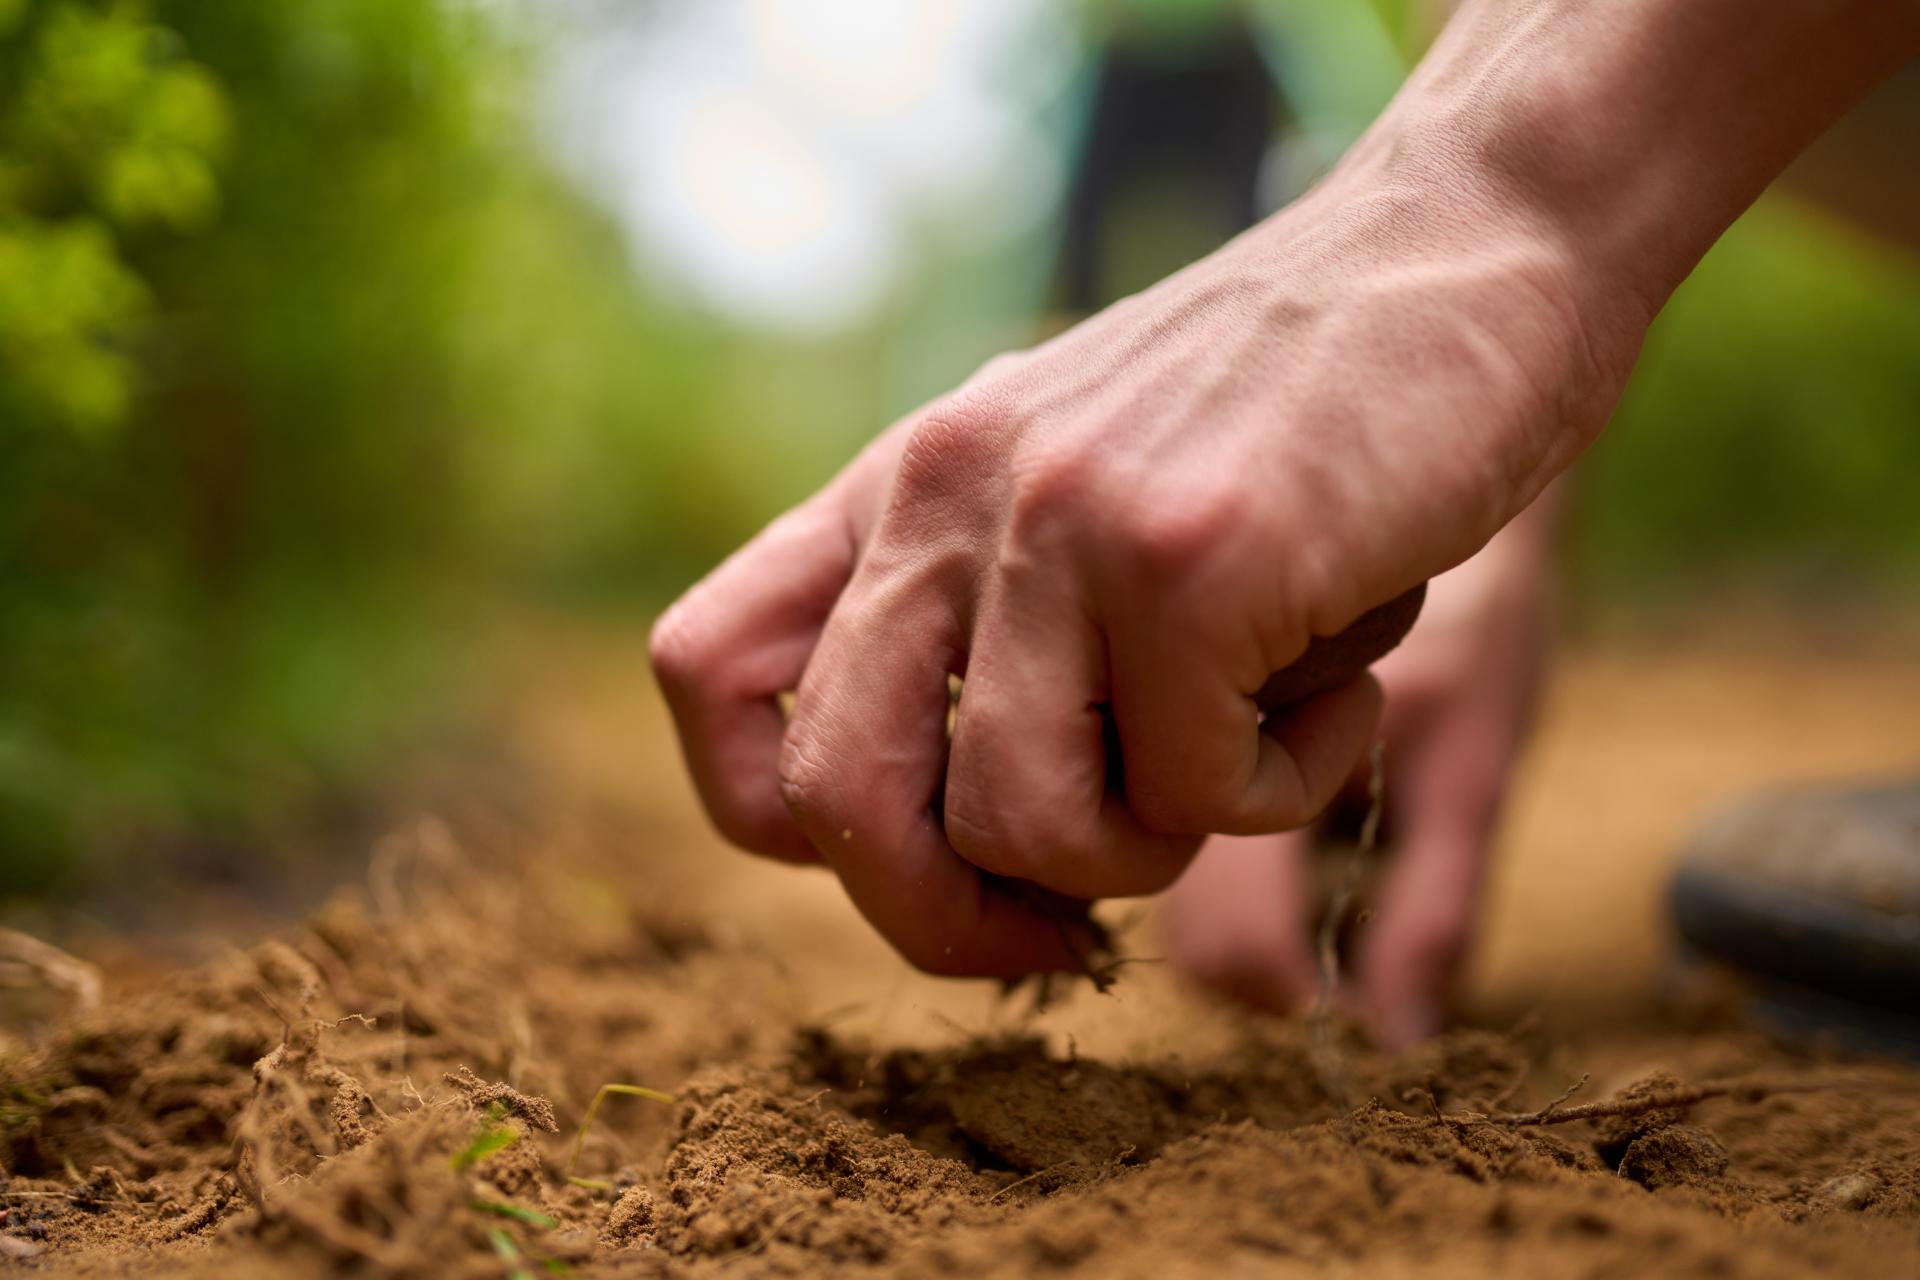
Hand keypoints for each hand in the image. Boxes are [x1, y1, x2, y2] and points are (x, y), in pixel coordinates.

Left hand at [650, 122, 1634, 979]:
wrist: (1470, 249)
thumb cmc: (1293, 410)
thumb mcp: (1086, 488)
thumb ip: (989, 622)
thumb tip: (947, 854)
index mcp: (905, 484)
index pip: (703, 671)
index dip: (781, 819)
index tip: (925, 854)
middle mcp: (949, 493)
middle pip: (834, 803)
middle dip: (946, 921)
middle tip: (1064, 934)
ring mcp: (1060, 521)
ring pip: (1026, 829)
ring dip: (1155, 848)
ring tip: (1248, 741)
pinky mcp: (1187, 562)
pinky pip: (1201, 798)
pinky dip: (1290, 784)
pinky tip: (1345, 684)